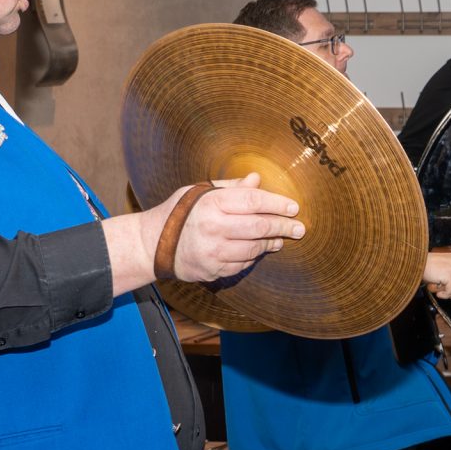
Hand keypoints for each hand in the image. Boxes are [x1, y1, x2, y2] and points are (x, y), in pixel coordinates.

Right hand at [163, 174, 304, 282]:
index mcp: (211, 203)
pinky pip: (243, 264)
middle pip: (259, 227)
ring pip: (254, 249)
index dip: (277, 204)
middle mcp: (214, 228)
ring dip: (271, 243)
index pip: (254, 201)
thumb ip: (231, 187)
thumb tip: (257, 179)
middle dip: (284, 227)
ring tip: (281, 238)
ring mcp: (213, 252)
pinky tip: (260, 249)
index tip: (293, 207)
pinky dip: (254, 256)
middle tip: (299, 228)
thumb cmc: (179, 213)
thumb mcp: (200, 192)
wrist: (151, 244)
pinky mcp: (213, 270)